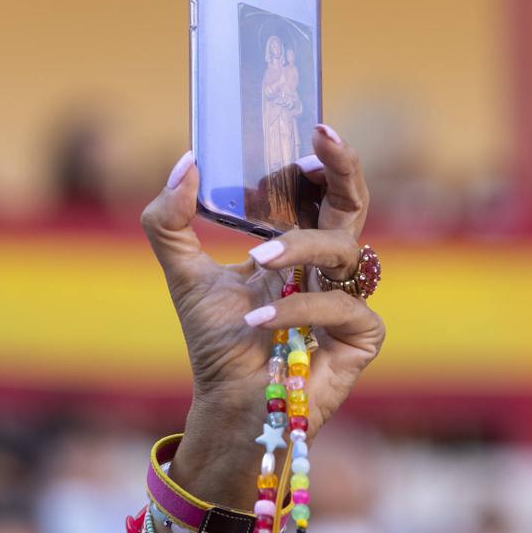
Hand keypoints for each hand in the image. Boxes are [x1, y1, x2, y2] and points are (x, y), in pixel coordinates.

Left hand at [141, 125, 384, 509]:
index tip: (313, 128)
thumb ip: (170, 221)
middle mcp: (326, 270)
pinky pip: (343, 309)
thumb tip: (186, 160)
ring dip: (300, 249)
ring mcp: (349, 301)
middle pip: (354, 206)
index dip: (324, 161)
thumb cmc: (218, 343)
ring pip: (343, 252)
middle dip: (345, 168)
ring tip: (257, 262)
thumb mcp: (184, 275)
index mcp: (296, 248)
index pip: (321, 194)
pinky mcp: (361, 339)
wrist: (230, 404)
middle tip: (325, 139)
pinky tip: (261, 320)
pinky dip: (300, 311)